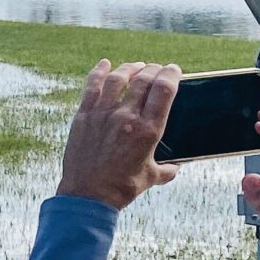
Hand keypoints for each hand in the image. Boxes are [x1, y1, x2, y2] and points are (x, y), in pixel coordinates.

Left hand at [57, 61, 180, 210]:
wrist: (88, 194)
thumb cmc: (123, 187)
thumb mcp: (153, 177)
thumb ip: (168, 168)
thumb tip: (176, 166)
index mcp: (148, 130)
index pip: (164, 90)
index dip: (171, 75)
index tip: (174, 70)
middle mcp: (126, 118)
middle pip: (143, 80)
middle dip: (153, 70)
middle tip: (157, 68)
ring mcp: (102, 115)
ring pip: (117, 79)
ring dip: (129, 68)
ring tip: (136, 66)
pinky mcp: (83, 116)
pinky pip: (91, 87)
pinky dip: (98, 72)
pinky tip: (104, 64)